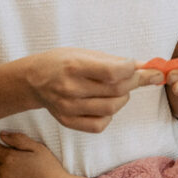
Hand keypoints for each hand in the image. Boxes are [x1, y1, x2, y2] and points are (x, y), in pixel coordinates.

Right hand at [18, 48, 162, 132]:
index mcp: (74, 66)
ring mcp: (69, 108)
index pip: (112, 72)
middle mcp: (70, 89)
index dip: (131, 69)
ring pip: (111, 108)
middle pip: (116, 90)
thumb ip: (113, 61)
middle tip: (139, 76)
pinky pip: (100, 125)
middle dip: (135, 82)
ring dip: (124, 98)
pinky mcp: (68, 121)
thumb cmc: (61, 62)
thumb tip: (145, 66)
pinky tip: (106, 103)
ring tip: (120, 89)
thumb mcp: (83, 52)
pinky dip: (110, 114)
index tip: (136, 65)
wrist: (32, 80)